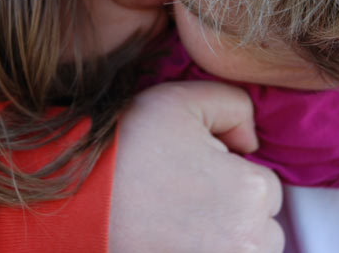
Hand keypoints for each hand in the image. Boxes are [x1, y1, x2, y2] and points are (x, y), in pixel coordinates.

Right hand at [109, 82, 283, 252]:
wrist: (72, 203)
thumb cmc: (124, 152)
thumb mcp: (180, 100)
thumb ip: (234, 105)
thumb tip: (251, 141)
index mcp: (250, 191)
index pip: (266, 187)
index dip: (230, 177)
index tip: (195, 175)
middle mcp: (248, 242)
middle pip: (260, 228)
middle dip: (232, 214)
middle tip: (184, 200)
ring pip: (244, 252)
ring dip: (222, 242)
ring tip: (177, 227)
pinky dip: (203, 252)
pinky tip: (174, 242)